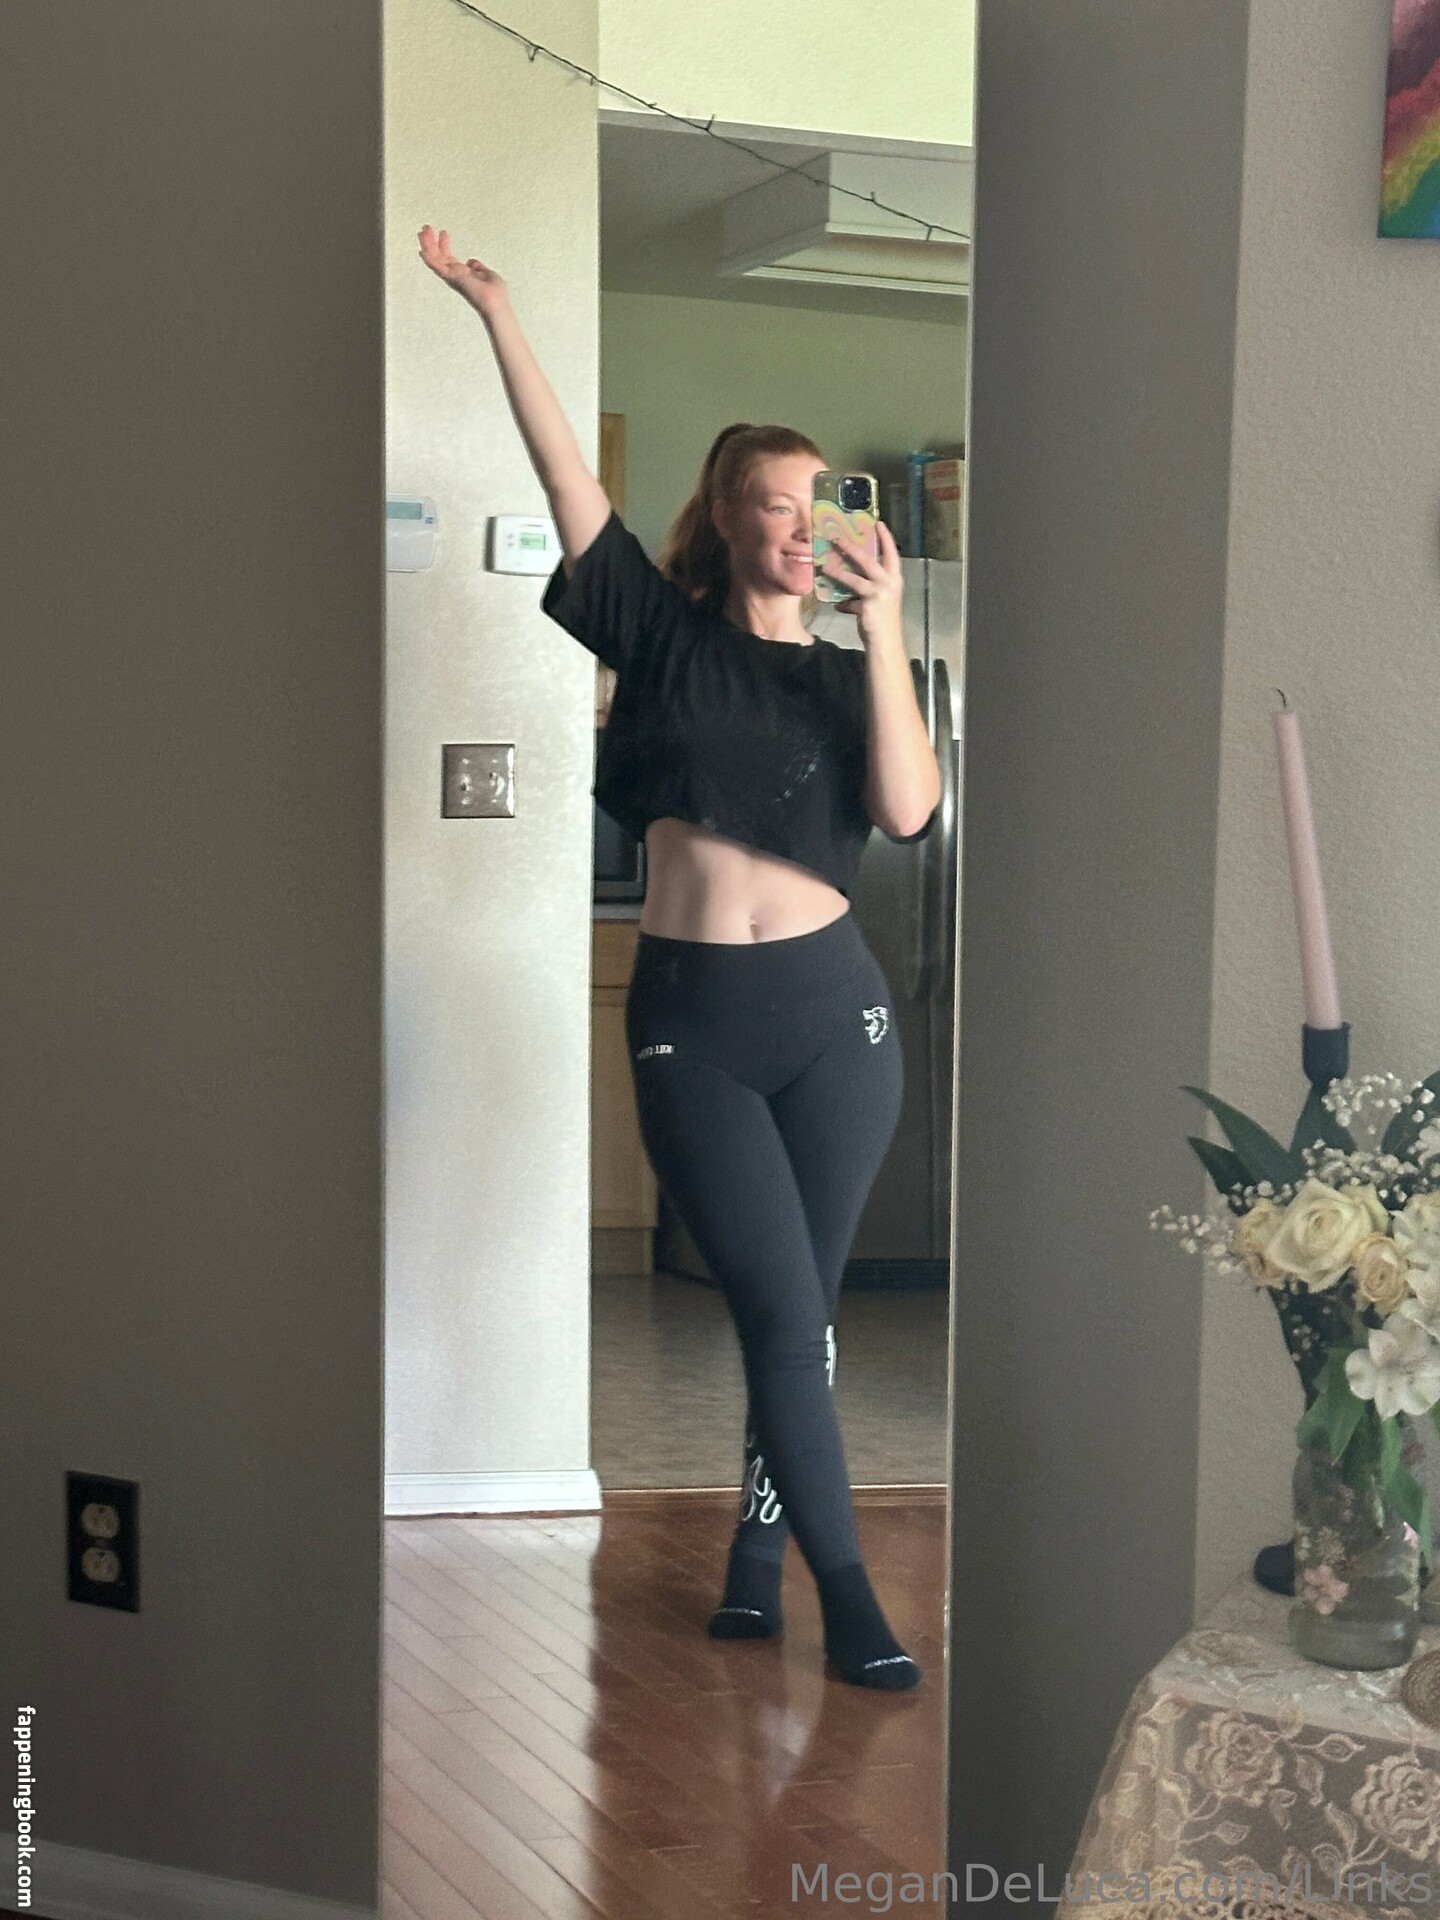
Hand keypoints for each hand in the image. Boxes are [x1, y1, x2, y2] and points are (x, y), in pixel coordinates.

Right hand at [418, 225, 510, 321]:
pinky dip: (429, 259)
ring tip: (423, 231)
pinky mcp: (452, 277)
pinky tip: (422, 250)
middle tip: (426, 228)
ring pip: (435, 259)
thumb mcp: (487, 274)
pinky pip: (438, 267)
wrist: (496, 303)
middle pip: (439, 257)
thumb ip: (478, 267)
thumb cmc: (495, 294)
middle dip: (432, 242)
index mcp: (463, 274)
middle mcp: (455, 276)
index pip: (450, 258)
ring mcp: (453, 277)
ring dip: (428, 245)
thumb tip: (472, 262)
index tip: (442, 233)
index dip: (445, 245)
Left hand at [820, 519, 903, 645]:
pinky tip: (836, 605)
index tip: (878, 523)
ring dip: (837, 572)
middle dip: (850, 548)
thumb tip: (850, 582)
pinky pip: (848, 602)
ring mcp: (878, 594)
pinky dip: (842, 604)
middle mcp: (889, 583)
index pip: (892, 553)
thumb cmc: (884, 619)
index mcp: (895, 578)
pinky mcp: (867, 606)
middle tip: (836, 538)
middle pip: (867, 560)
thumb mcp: (882, 598)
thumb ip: (869, 587)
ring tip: (824, 566)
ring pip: (854, 578)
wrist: (886, 642)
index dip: (886, 538)